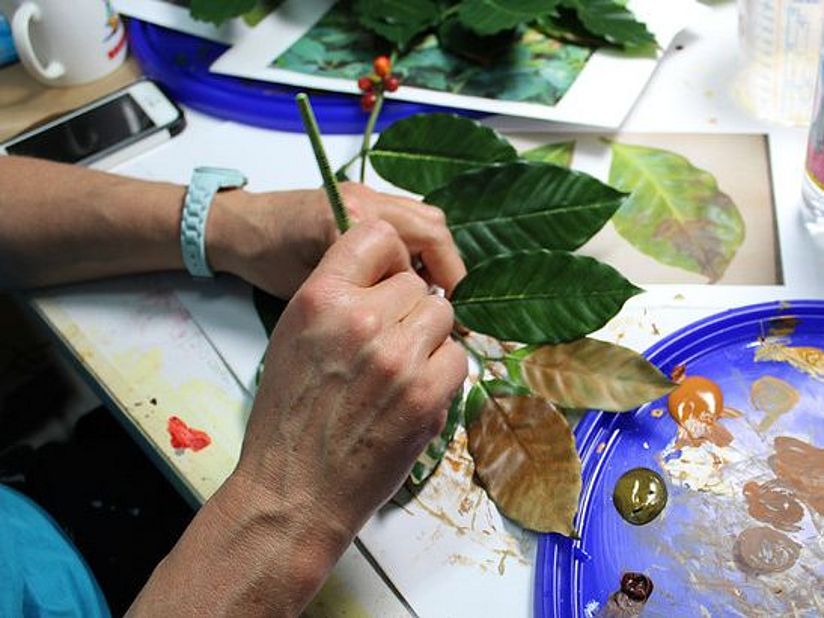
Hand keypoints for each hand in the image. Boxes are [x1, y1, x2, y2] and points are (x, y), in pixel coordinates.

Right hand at [130, 221, 466, 616]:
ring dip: (428, 339)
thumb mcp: (293, 337)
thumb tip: (389, 279)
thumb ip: (338, 298)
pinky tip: (415, 391)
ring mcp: (398, 359)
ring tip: (400, 370)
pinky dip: (443, 371)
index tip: (389, 282)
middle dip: (407, 310)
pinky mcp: (428, 396)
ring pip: (443, 316)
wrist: (295, 489)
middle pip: (416, 285)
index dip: (390, 259)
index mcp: (320, 298)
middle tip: (387, 345)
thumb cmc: (289, 417)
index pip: (378, 237)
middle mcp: (361, 320)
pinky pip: (459, 357)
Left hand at [207, 182, 465, 297]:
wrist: (234, 227)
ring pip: (423, 218)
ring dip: (433, 256)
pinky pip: (404, 218)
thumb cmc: (265, 263)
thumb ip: (363, 299)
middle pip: (432, 225)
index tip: (449, 314)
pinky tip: (407, 277)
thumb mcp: (311, 292)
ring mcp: (363, 193)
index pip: (423, 242)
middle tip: (449, 307)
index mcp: (351, 221)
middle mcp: (364, 200)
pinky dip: (415, 247)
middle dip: (448, 268)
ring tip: (429, 294)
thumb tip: (411, 323)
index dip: (446, 279)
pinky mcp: (358, 197)